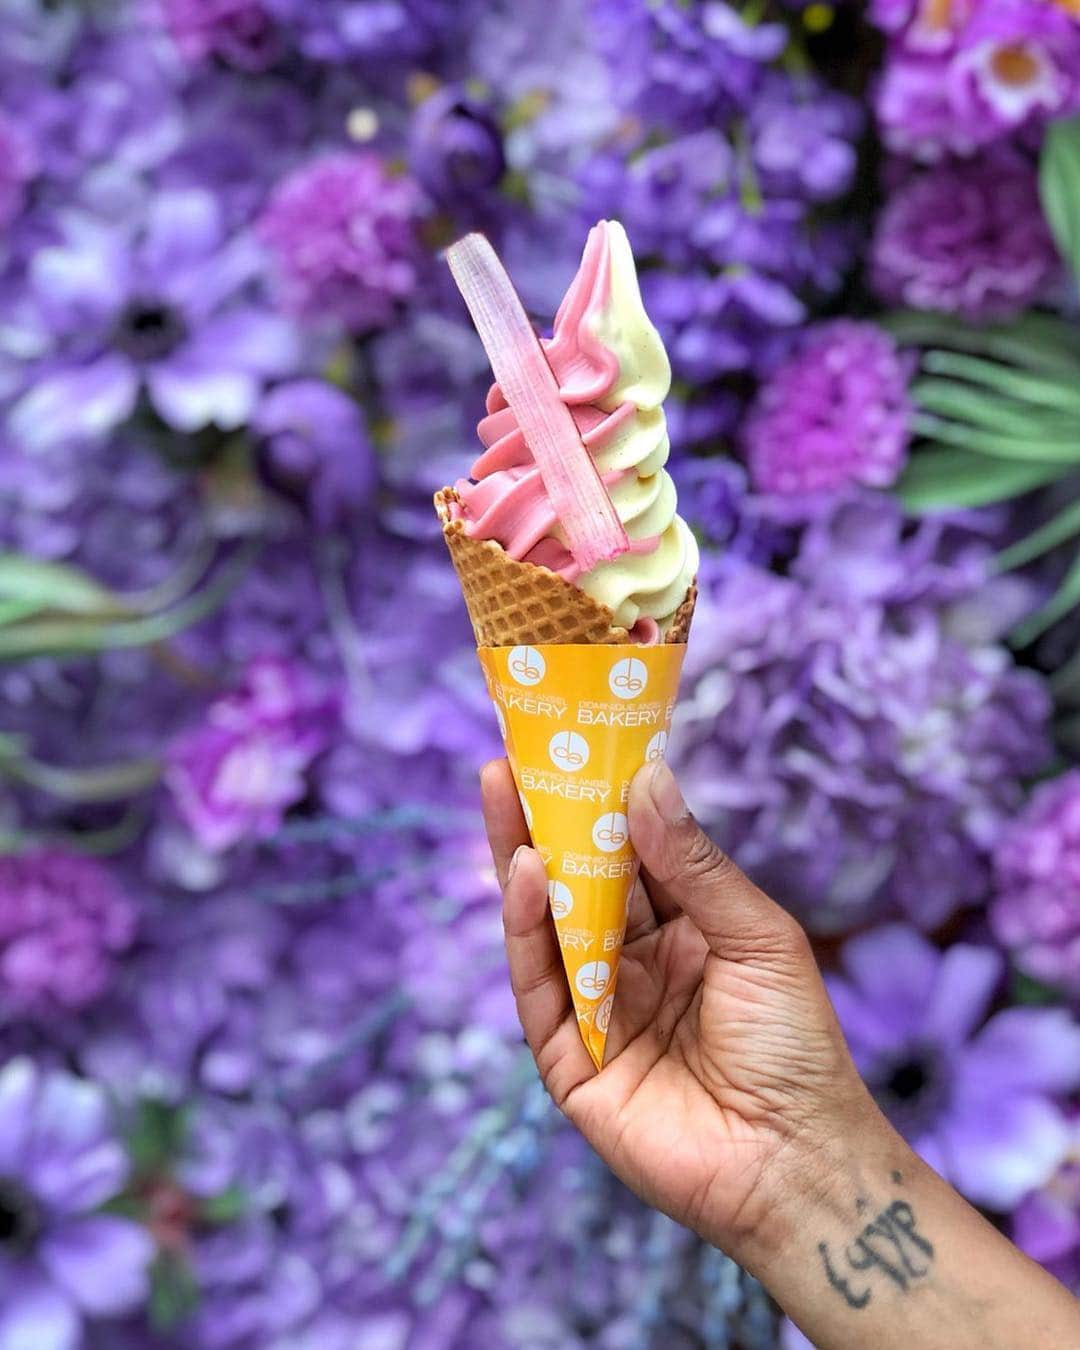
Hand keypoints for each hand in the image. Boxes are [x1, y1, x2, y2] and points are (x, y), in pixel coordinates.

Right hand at [481, 756, 875, 1270]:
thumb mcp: (756, 935)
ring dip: (521, 860)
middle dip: (542, 821)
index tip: (577, 744)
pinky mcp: (568, 1061)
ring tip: (501, 792)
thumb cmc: (796, 1046)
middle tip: (510, 758)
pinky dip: (525, 930)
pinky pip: (539, 987)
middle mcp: (631, 966)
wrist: (799, 1161)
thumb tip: (646, 780)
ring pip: (545, 927)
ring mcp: (596, 1013)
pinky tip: (525, 873)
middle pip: (575, 884)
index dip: (599, 803)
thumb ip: (694, 864)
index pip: (627, 857)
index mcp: (681, 933)